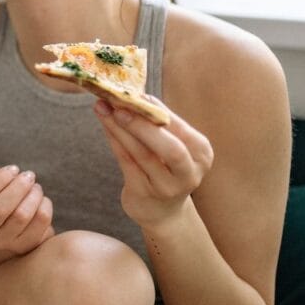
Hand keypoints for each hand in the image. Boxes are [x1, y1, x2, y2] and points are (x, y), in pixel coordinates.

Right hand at [0, 165, 54, 255]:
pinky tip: (42, 199)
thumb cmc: (2, 198)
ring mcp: (4, 242)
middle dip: (18, 187)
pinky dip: (44, 205)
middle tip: (29, 175)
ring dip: (32, 195)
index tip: (13, 169)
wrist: (19, 225)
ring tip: (36, 187)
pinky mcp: (25, 246)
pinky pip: (39, 222)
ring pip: (21, 216)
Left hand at [94, 97, 214, 228]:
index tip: (135, 93)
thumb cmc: (166, 167)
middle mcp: (189, 172)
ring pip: (142, 154)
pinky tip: (105, 126)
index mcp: (201, 153)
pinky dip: (115, 141)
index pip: (179, 128)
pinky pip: (126, 162)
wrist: (162, 211)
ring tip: (103, 109)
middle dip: (141, 124)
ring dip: (119, 129)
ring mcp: (167, 187)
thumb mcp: (172, 145)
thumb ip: (158, 123)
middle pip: (169, 147)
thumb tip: (136, 93)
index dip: (156, 110)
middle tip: (117, 105)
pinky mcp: (144, 194)